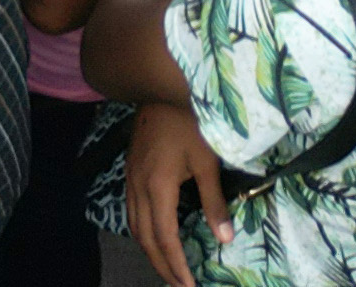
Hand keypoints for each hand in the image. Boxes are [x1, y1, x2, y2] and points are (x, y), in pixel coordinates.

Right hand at [123, 101, 231, 286]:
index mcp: (158, 188)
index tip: (188, 285)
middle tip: (178, 284)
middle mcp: (138, 187)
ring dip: (149, 250)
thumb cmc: (189, 122)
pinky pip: (131, 210)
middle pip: (145, 238)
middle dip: (161, 265)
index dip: (176, 265)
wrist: (160, 89)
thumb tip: (225, 239)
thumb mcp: (208, 162)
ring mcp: (131, 178)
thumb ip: (214, 202)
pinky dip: (142, 231)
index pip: (164, 238)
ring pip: (134, 225)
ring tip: (167, 267)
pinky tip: (154, 234)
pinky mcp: (130, 170)